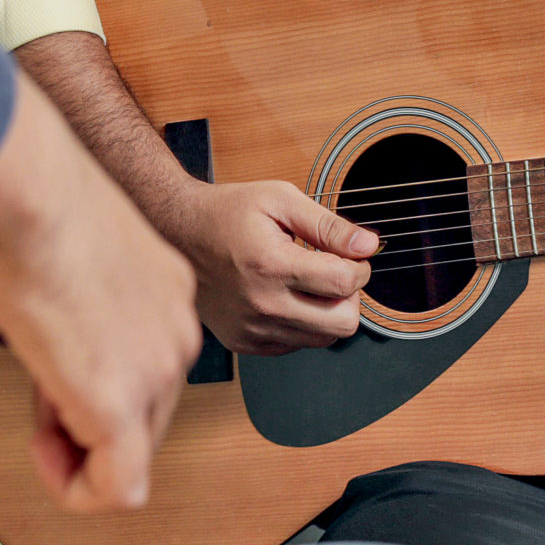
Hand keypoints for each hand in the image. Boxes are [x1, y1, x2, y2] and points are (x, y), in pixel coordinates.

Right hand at [0, 79, 199, 511]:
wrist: (28, 194)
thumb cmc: (34, 203)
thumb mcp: (77, 251)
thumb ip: (85, 299)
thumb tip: (56, 332)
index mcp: (166, 292)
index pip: (143, 367)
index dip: (90, 379)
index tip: (53, 363)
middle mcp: (177, 333)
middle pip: (142, 418)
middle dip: (84, 420)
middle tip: (40, 391)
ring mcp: (156, 371)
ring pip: (128, 455)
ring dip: (74, 445)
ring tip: (37, 399)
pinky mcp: (119, 405)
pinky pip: (117, 489)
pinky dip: (76, 488)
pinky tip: (44, 449)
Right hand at [153, 178, 376, 355]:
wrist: (176, 234)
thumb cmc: (227, 212)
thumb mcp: (279, 199)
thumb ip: (328, 225)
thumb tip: (369, 245)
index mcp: (271, 266)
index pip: (344, 283)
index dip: (359, 266)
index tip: (350, 254)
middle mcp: (262, 305)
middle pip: (343, 323)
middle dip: (350, 295)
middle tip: (334, 271)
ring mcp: (252, 330)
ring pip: (323, 339)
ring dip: (328, 311)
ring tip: (308, 281)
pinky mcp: (244, 343)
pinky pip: (296, 345)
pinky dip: (303, 323)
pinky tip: (287, 296)